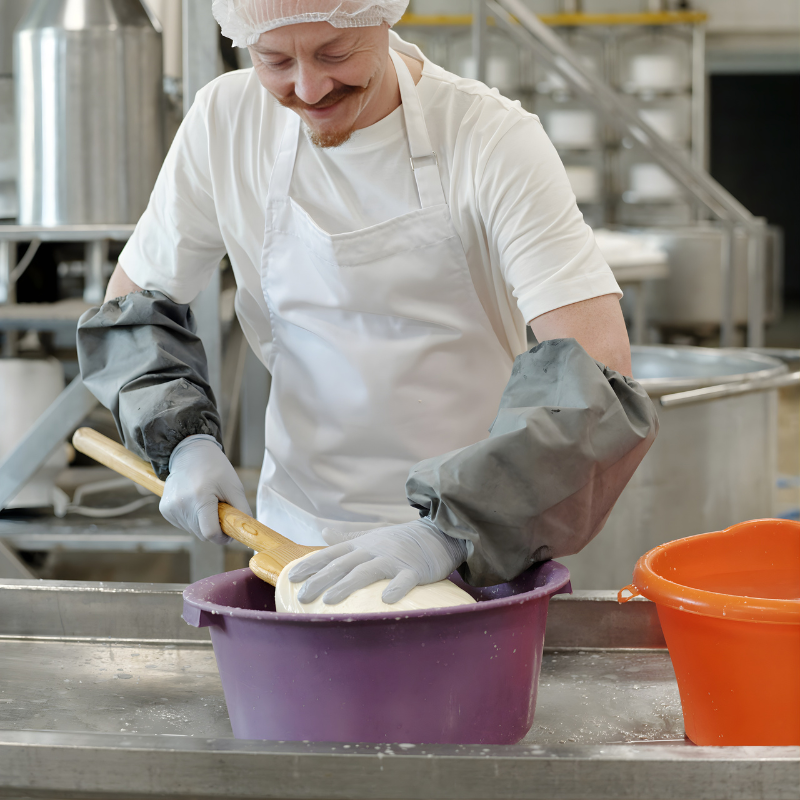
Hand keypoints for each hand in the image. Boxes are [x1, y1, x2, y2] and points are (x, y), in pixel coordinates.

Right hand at [160, 435, 251, 544]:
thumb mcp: (235, 487)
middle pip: (202, 534)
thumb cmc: (216, 469)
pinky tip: (194, 501)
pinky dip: (193, 518)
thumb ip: (242, 511)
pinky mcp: (165, 510)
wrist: (190, 453)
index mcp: (200, 498)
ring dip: (203, 522)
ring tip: (206, 501)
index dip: (222, 537)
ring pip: (193, 531)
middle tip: (220, 509)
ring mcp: (170, 508)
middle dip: (214, 527)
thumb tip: (246, 533)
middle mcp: (181, 505)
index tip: (229, 532)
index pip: (210, 533)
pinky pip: (184, 525)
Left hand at [288, 518, 467, 604]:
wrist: (437, 534)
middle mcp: (373, 551)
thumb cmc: (400, 540)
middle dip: (321, 579)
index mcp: (361, 545)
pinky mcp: (415, 570)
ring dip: (347, 585)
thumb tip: (324, 532)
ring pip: (367, 572)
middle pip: (343, 565)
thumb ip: (347, 538)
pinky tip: (386, 600)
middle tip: (302, 596)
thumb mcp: (371, 537)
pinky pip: (405, 579)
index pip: (332, 554)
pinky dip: (396, 588)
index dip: (312, 565)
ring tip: (329, 600)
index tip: (292, 577)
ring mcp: (394, 560)